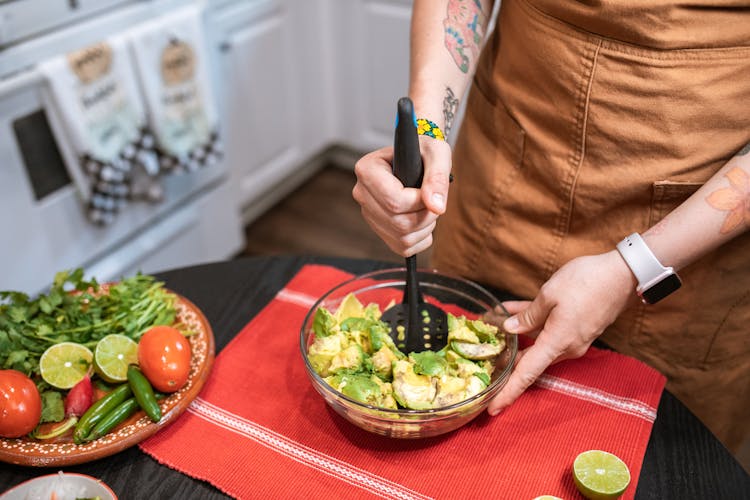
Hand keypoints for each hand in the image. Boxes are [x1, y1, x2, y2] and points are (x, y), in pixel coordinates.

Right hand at [352, 137, 451, 256]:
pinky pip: (404, 248)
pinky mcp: (379, 231)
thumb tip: (436, 207)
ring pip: (402, 237)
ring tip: (426, 205)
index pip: (394, 200)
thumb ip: (437, 177)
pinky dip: (421, 238)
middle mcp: (362, 194)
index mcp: (368, 170)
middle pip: (399, 222)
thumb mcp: (436, 153)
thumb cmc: (424, 152)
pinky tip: (420, 217)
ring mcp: (369, 214)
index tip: (428, 190)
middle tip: (432, 198)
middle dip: (425, 214)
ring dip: (425, 226)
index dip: (419, 201)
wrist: (418, 161)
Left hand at [487, 250, 636, 414]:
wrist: (625, 274)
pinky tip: (512, 310)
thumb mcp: (549, 294)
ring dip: (517, 337)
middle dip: (507, 362)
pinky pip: (549, 330)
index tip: (493, 409)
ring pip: (538, 343)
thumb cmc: (587, 282)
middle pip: (531, 361)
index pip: (527, 374)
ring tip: (492, 326)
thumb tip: (512, 328)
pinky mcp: (578, 328)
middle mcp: (567, 347)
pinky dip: (532, 322)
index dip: (508, 393)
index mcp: (557, 343)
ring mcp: (574, 339)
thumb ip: (529, 315)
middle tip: (484, 365)